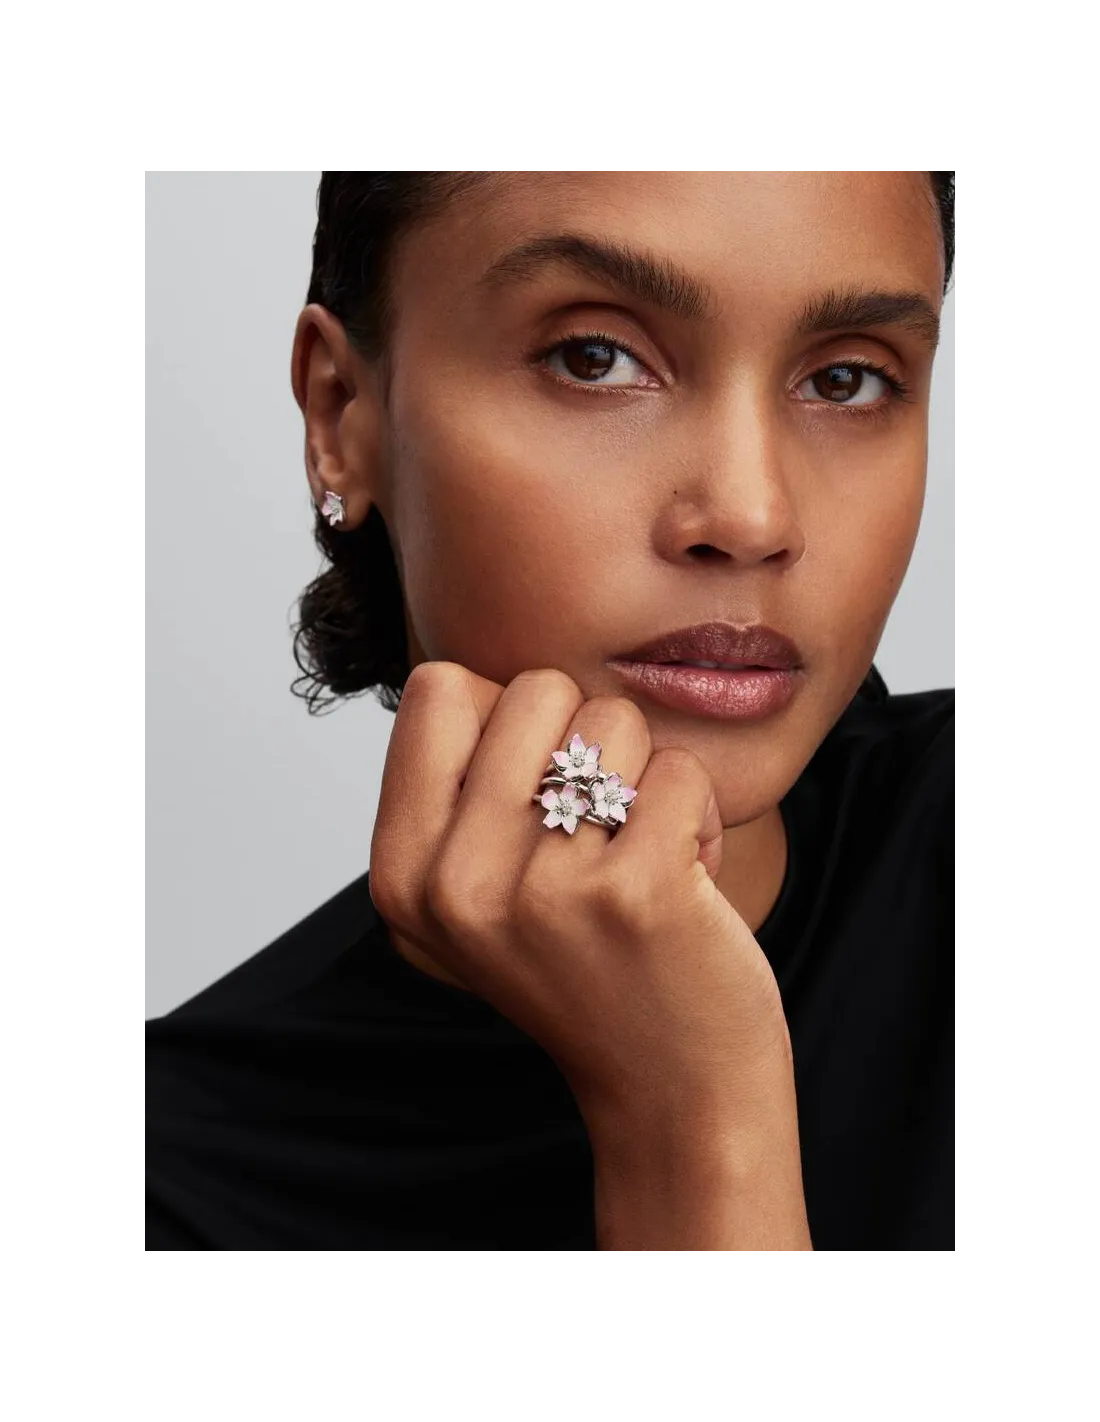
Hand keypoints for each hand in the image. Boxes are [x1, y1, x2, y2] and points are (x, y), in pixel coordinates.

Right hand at [368, 662, 793, 1146]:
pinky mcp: (632, 893)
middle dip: (588, 743)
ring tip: (640, 857)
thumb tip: (473, 680)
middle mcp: (453, 884)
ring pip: (613, 720)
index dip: (507, 722)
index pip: (438, 687)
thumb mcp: (473, 894)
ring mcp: (540, 891)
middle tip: (599, 834)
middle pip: (534, 690)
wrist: (670, 1088)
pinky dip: (702, 816)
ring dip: (647, 778)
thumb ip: (456, 792)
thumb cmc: (584, 964)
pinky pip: (681, 771)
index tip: (533, 799)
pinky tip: (687, 882)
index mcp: (401, 872)